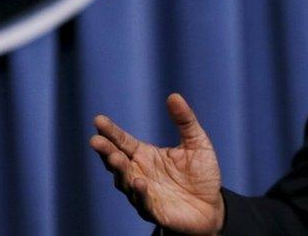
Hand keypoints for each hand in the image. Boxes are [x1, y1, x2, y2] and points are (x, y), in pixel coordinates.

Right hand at [90, 93, 224, 234]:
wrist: (211, 206)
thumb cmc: (201, 173)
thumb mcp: (196, 142)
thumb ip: (184, 121)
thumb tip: (174, 96)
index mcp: (145, 155)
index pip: (123, 142)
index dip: (111, 132)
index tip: (98, 120)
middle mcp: (139, 173)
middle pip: (117, 161)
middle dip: (106, 151)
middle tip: (96, 140)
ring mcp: (144, 193)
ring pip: (125, 182)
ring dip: (120, 170)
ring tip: (115, 158)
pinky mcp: (154, 211)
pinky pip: (144, 202)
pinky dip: (140, 192)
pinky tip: (138, 181)